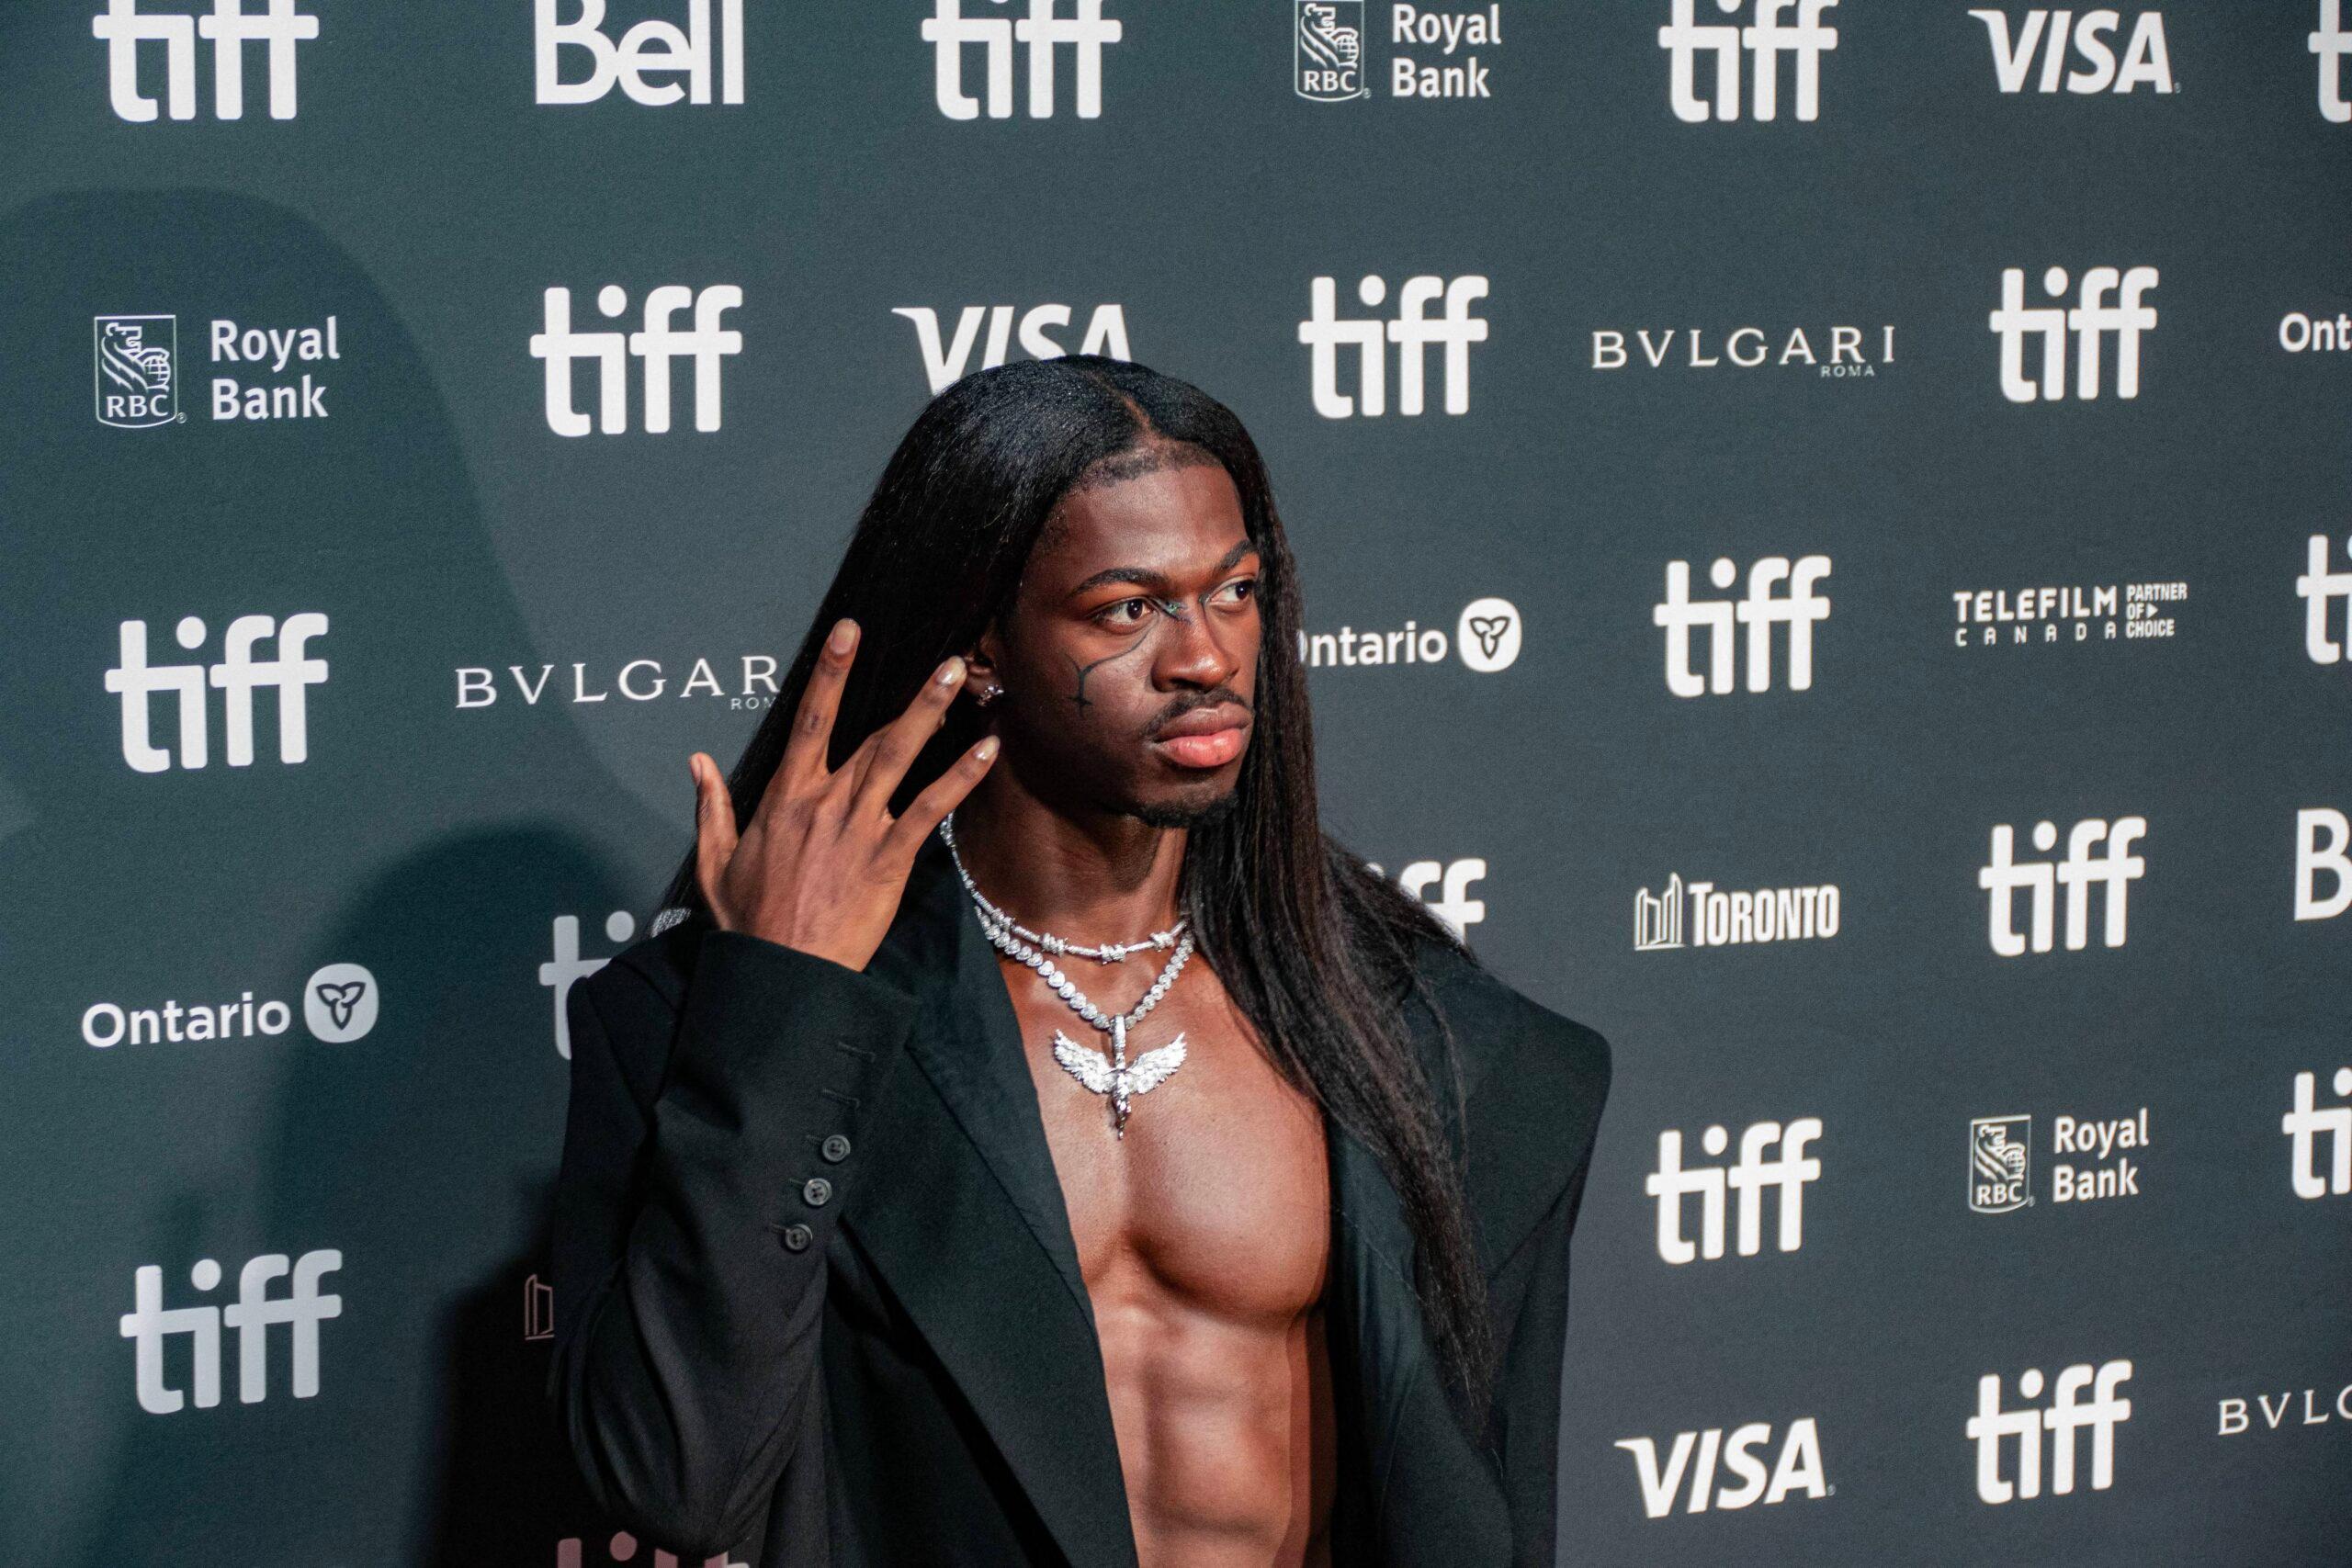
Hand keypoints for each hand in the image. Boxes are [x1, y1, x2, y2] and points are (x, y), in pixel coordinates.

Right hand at [690, 618, 998, 970]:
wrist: (781, 971)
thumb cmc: (749, 922)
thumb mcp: (716, 861)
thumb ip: (712, 807)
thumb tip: (697, 763)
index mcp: (785, 797)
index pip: (810, 720)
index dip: (831, 673)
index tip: (848, 633)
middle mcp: (826, 802)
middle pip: (872, 733)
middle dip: (913, 695)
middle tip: (949, 658)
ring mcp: (860, 828)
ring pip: (901, 757)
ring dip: (934, 714)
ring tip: (963, 679)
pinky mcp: (888, 859)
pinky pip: (929, 809)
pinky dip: (959, 778)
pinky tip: (986, 751)